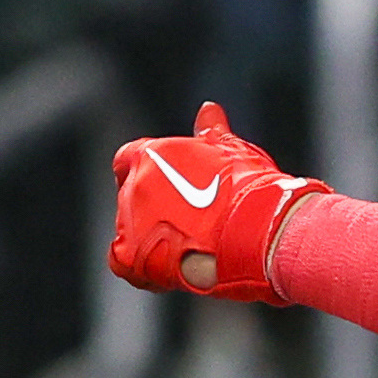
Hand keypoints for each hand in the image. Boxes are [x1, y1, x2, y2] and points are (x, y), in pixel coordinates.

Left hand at [108, 103, 320, 303]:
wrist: (255, 230)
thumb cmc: (249, 188)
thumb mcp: (230, 150)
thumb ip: (211, 130)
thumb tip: (208, 109)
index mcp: (152, 155)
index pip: (129, 159)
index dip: (146, 173)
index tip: (166, 184)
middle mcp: (135, 185)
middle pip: (133, 197)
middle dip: (155, 208)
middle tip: (190, 222)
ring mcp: (130, 220)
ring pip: (130, 229)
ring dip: (152, 237)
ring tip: (189, 247)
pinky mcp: (131, 255)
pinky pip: (121, 260)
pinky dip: (140, 266)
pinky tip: (168, 268)